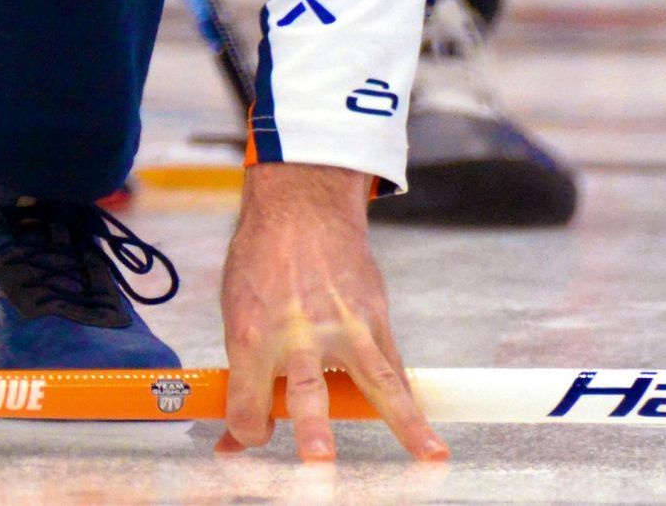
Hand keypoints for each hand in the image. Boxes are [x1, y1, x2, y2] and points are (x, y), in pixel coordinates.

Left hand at [216, 162, 445, 462]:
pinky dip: (411, 404)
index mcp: (252, 333)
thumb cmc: (262, 262)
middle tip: (318, 458)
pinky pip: (396, 370)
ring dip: (403, 422)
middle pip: (306, 389)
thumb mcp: (237, 313)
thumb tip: (238, 440)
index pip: (247, 401)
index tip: (251, 436)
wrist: (301, 208)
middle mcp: (297, 333)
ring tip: (428, 454)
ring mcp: (343, 326)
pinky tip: (429, 437)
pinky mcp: (374, 319)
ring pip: (377, 382)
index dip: (247, 430)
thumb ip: (241, 378)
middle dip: (312, 427)